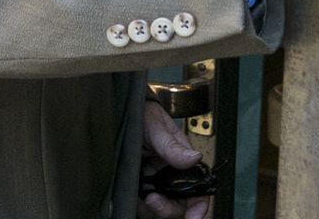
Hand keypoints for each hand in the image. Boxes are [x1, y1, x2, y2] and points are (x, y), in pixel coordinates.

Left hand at [140, 99, 209, 218]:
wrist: (120, 110)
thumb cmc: (143, 114)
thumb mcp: (156, 127)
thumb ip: (172, 145)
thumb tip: (194, 157)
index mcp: (182, 163)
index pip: (198, 190)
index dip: (198, 207)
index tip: (193, 216)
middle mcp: (170, 176)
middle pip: (179, 206)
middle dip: (169, 210)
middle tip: (153, 201)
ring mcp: (154, 182)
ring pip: (160, 209)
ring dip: (151, 209)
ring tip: (140, 196)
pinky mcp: (137, 186)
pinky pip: (141, 205)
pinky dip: (137, 205)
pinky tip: (131, 194)